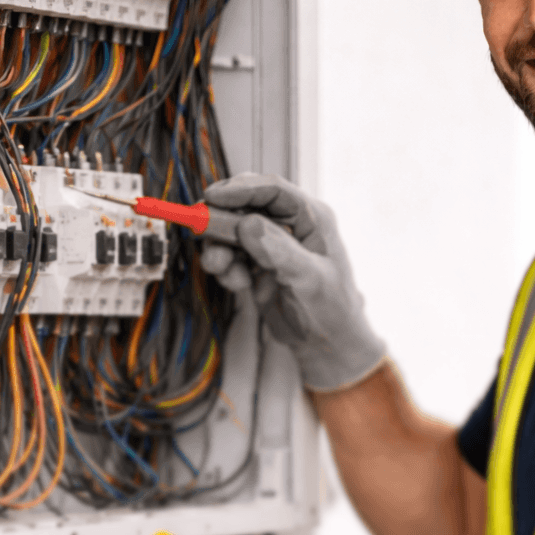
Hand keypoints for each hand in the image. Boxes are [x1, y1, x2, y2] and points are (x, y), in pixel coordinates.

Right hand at [199, 173, 385, 391]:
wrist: (327, 345)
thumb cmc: (333, 311)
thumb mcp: (310, 281)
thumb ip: (280, 252)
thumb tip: (248, 224)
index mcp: (312, 217)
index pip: (272, 190)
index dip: (240, 189)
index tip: (211, 198)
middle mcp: (291, 226)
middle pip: (245, 207)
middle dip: (222, 223)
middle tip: (201, 235)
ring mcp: (272, 245)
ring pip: (232, 233)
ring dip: (221, 249)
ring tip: (221, 269)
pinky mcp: (258, 264)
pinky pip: (231, 256)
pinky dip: (227, 269)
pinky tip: (238, 284)